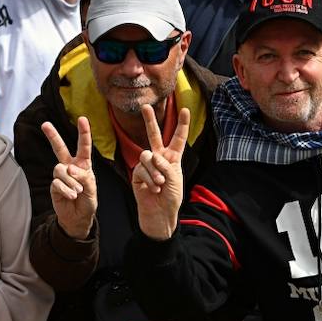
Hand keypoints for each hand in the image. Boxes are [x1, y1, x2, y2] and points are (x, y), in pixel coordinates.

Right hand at [42, 117, 97, 239]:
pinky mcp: (54, 186)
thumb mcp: (92, 189)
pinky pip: (57, 182)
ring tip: (77, 192)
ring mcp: (60, 176)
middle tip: (45, 124)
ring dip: (70, 181)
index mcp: (83, 165)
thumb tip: (70, 168)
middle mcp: (70, 167)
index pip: (83, 146)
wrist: (78, 219)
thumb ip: (84, 177)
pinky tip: (71, 196)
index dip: (84, 133)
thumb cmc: (87, 202)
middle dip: (53, 136)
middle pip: (60, 148)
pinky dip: (66, 190)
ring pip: (60, 169)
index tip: (82, 119)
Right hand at [131, 104, 190, 240]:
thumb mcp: (175, 179)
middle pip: (154, 135)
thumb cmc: (171, 197)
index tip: (185, 109)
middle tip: (145, 106)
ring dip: (154, 171)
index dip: (181, 124)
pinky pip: (141, 169)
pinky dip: (149, 179)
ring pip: (147, 156)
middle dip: (149, 121)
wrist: (159, 214)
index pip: (177, 138)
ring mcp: (146, 165)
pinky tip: (152, 189)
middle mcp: (159, 158)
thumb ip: (166, 165)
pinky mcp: (136, 173)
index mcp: (173, 158)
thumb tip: (152, 156)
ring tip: (159, 184)